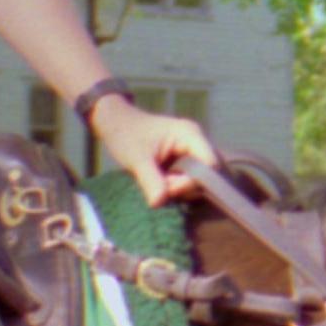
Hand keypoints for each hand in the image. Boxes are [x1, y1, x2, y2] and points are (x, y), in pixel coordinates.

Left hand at [91, 99, 215, 206]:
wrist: (115, 123)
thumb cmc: (126, 134)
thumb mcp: (137, 159)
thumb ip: (150, 180)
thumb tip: (159, 203)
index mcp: (190, 135)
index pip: (210, 165)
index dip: (195, 182)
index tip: (170, 189)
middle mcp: (196, 143)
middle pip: (205, 176)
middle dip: (184, 187)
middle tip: (160, 187)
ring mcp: (191, 153)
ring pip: (196, 181)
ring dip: (178, 189)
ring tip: (157, 184)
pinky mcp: (183, 163)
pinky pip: (187, 181)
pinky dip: (175, 187)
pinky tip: (159, 185)